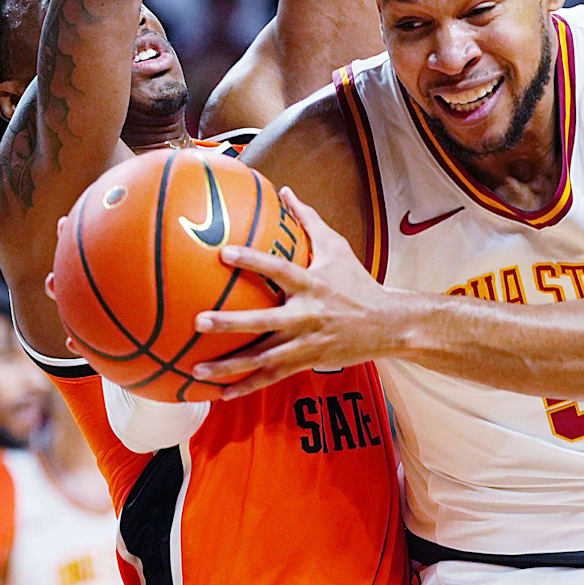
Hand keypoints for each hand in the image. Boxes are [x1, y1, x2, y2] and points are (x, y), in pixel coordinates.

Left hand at [192, 186, 395, 398]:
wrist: (387, 324)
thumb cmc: (358, 282)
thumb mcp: (337, 247)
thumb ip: (308, 220)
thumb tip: (285, 191)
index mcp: (312, 283)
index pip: (279, 269)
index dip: (253, 261)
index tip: (223, 253)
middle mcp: (307, 314)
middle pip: (264, 321)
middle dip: (231, 323)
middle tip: (199, 321)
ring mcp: (306, 342)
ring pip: (264, 357)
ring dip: (230, 365)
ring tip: (197, 368)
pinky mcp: (306, 361)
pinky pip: (273, 377)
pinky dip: (247, 386)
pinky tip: (221, 393)